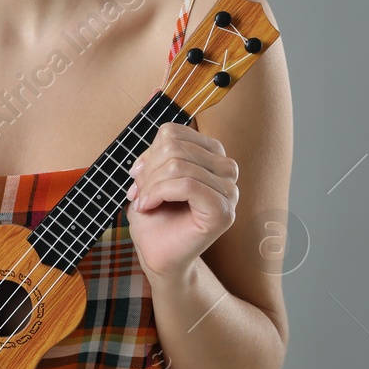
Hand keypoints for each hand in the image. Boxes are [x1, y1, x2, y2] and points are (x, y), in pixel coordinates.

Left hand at [125, 122, 239, 280]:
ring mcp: (230, 192)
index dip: (149, 152)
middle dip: (148, 170)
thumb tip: (159, 112)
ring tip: (143, 202)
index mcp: (213, 156)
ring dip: (150, 185)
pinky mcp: (223, 212)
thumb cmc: (155, 218)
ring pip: (179, 165)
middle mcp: (227, 171)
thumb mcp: (151, 174)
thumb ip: (159, 148)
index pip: (175, 132)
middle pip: (176, 147)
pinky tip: (148, 206)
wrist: (157, 256)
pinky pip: (187, 184)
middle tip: (138, 193)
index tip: (138, 177)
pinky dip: (159, 193)